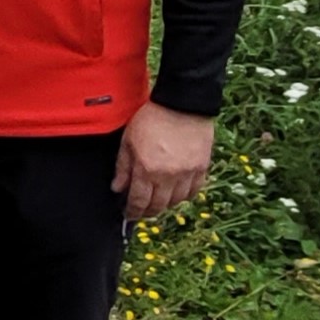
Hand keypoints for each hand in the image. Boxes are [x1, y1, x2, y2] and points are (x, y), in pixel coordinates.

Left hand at [112, 101, 214, 219]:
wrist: (182, 105)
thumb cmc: (151, 119)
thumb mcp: (128, 141)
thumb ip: (122, 167)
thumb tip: (117, 188)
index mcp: (147, 169)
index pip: (139, 201)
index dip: (133, 211)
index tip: (128, 215)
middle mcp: (168, 176)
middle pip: (158, 205)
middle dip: (147, 212)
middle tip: (141, 211)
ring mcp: (187, 173)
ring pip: (177, 202)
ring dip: (165, 205)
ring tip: (157, 202)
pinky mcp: (202, 168)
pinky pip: (194, 191)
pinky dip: (184, 196)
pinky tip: (176, 193)